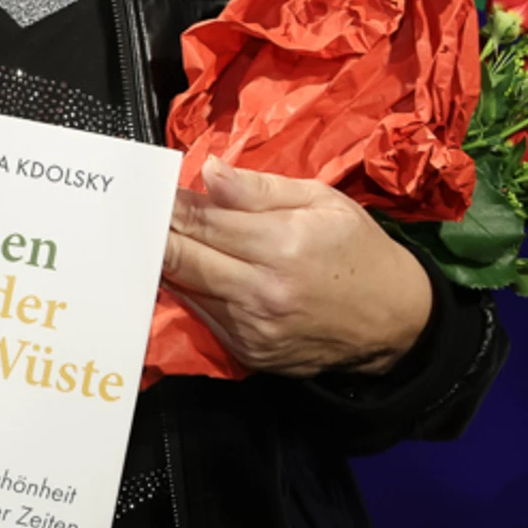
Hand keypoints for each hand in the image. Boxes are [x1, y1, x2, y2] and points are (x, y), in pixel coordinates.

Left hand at [161, 155, 434, 376]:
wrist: (393, 320)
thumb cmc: (358, 249)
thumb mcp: (320, 201)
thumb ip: (258, 189)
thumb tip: (208, 173)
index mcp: (282, 245)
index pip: (202, 221)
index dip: (168, 206)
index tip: (147, 193)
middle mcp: (262, 292)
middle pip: (181, 259)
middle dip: (155, 234)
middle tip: (134, 216)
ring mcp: (253, 329)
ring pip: (186, 291)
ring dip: (166, 265)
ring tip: (150, 241)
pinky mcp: (250, 354)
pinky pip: (203, 317)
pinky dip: (190, 293)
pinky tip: (186, 274)